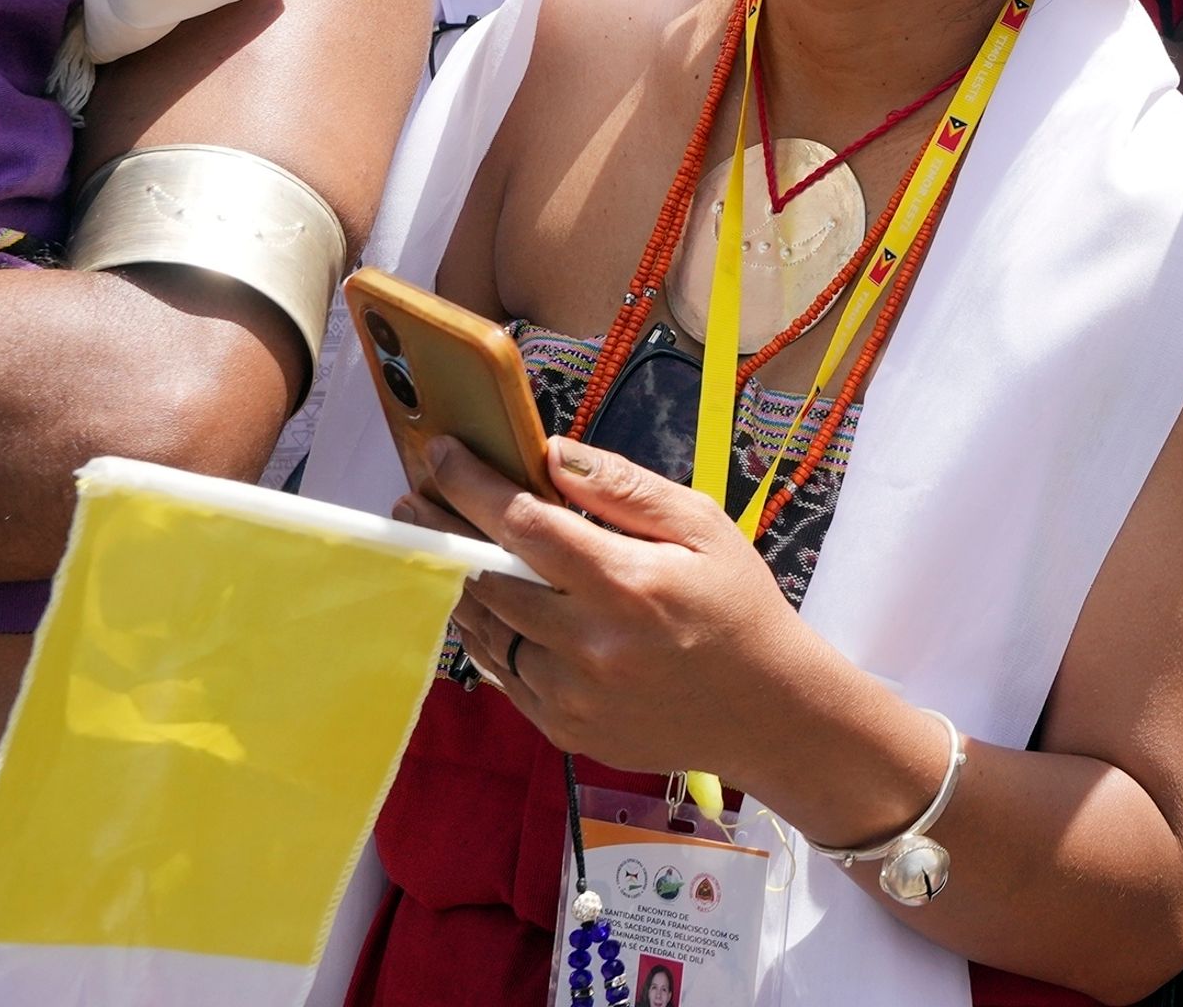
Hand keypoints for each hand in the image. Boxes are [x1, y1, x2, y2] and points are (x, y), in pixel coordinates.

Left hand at [424, 433, 799, 779]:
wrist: (765, 710)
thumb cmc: (737, 606)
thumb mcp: (703, 527)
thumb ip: (625, 489)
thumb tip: (553, 454)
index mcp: (626, 583)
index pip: (524, 523)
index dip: (471, 484)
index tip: (442, 454)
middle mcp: (589, 643)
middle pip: (487, 577)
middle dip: (443, 531)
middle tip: (416, 501)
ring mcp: (571, 694)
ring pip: (486, 630)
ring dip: (456, 584)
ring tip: (438, 548)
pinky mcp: (564, 728)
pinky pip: (503, 675)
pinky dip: (487, 635)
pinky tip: (483, 606)